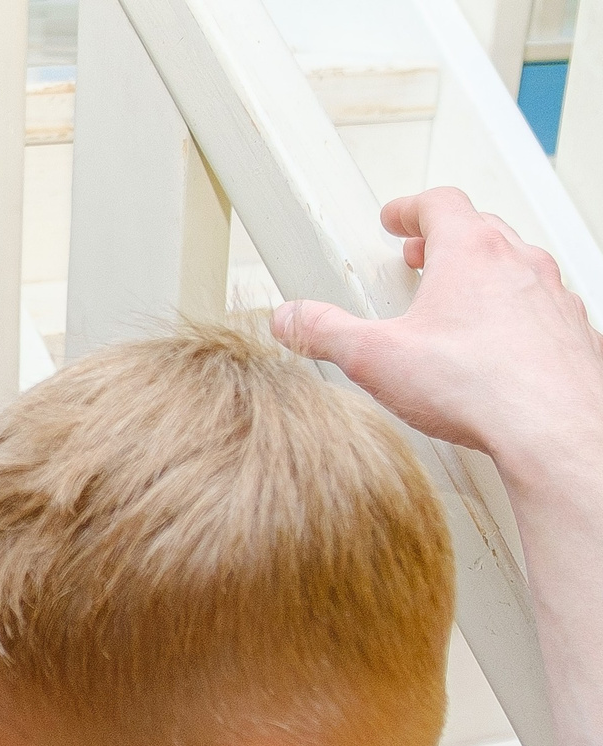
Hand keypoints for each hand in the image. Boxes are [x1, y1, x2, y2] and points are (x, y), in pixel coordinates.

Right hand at [272, 187, 602, 484]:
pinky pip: (540, 306)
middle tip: (420, 256)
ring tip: (454, 303)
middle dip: (444, 239)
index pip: (440, 203)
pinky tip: (496, 346)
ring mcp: (551, 295)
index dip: (410, 208)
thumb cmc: (480, 386)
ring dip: (483, 274)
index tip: (396, 219)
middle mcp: (518, 262)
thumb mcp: (375, 358)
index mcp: (470, 252)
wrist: (552, 426)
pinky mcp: (571, 331)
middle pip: (480, 229)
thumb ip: (326, 332)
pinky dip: (515, 311)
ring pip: (515, 266)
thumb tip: (292, 319)